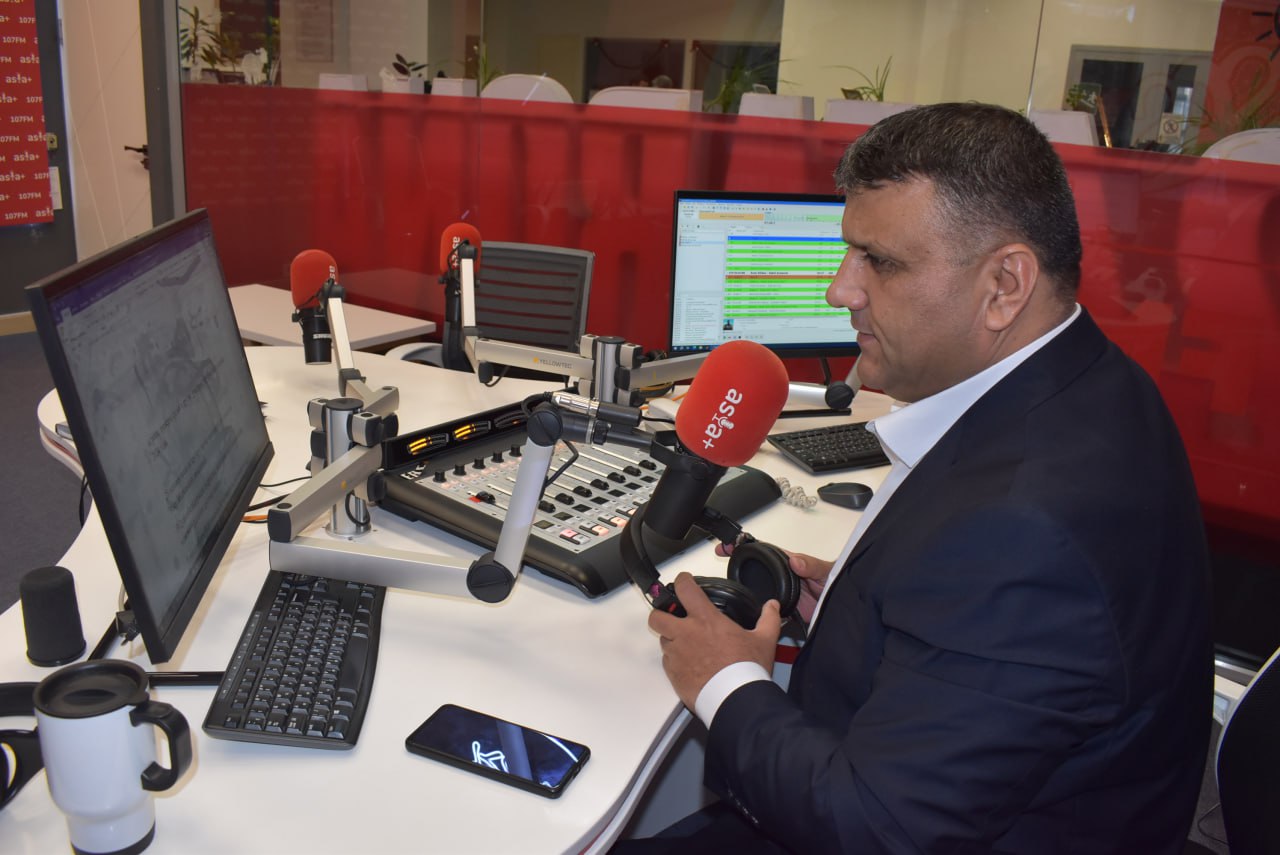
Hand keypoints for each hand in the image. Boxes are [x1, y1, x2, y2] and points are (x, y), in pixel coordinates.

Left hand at [648, 573, 781, 708]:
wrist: (735, 699)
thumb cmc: (747, 670)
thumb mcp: (764, 641)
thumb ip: (768, 619)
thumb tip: (773, 606)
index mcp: (706, 620)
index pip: (684, 589)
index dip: (681, 581)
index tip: (683, 581)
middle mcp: (686, 634)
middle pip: (657, 616)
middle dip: (661, 614)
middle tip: (672, 618)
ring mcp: (676, 655)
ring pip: (663, 641)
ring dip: (672, 641)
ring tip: (689, 648)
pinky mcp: (673, 674)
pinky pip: (668, 663)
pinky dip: (676, 662)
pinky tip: (691, 667)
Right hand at [715, 543, 833, 622]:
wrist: (846, 609)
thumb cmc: (840, 583)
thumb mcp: (827, 572)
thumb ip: (812, 565)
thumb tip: (795, 560)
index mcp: (791, 562)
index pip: (764, 550)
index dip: (746, 544)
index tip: (730, 542)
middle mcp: (784, 576)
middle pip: (756, 567)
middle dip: (737, 560)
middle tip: (720, 552)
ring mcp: (783, 594)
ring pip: (758, 587)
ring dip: (744, 586)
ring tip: (725, 584)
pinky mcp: (786, 611)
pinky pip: (767, 610)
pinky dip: (756, 611)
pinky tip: (744, 611)